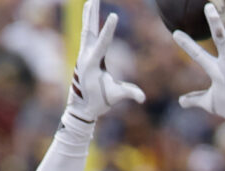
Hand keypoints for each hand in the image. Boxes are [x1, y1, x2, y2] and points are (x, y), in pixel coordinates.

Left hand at [65, 0, 145, 124]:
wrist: (82, 106)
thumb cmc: (99, 101)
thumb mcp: (115, 96)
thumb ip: (128, 93)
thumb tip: (142, 98)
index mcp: (92, 63)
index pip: (103, 42)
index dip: (109, 29)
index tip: (113, 15)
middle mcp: (85, 55)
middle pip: (90, 30)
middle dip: (92, 14)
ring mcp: (84, 53)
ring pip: (86, 30)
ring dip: (89, 15)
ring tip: (90, 1)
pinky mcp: (85, 55)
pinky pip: (87, 35)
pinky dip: (88, 24)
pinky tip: (89, 17)